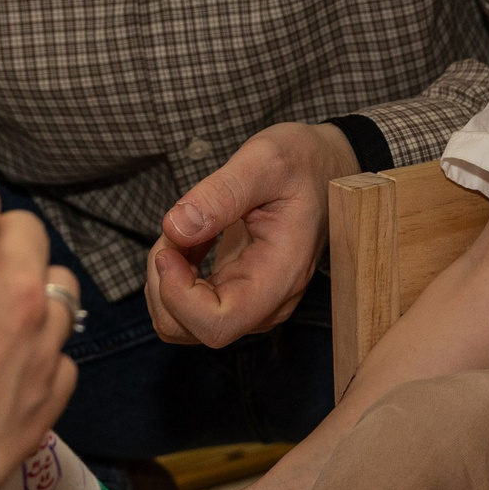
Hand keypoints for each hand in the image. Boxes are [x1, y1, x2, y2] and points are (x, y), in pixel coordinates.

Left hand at [146, 122, 357, 347]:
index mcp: (281, 275)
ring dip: (165, 278)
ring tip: (186, 228)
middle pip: (190, 328)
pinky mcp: (237, 294)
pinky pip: (188, 306)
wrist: (324, 166)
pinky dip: (173, 275)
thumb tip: (176, 228)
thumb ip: (221, 193)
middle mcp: (267, 301)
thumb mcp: (265, 161)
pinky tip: (191, 238)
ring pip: (182, 322)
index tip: (169, 250)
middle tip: (176, 228)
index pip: (218, 325)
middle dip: (164, 282)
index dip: (179, 297)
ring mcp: (251, 302)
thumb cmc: (302, 161)